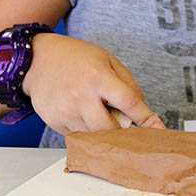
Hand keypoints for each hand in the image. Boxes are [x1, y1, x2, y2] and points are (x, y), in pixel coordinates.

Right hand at [22, 34, 164, 134]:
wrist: (37, 59)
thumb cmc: (76, 58)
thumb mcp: (107, 60)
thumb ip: (127, 85)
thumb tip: (140, 112)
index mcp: (98, 77)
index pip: (129, 102)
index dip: (146, 118)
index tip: (158, 130)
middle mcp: (81, 95)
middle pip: (111, 129)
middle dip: (120, 130)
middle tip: (119, 120)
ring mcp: (65, 110)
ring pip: (94, 136)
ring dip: (101, 130)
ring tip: (95, 109)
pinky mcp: (54, 121)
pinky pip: (78, 136)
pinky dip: (84, 129)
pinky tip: (78, 110)